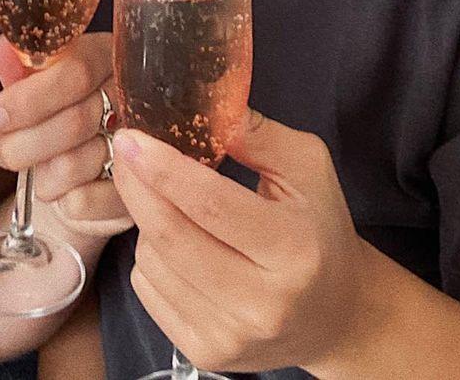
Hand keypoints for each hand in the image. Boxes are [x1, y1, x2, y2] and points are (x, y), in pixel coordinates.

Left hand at [0, 34, 132, 235]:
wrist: (88, 155)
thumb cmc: (59, 109)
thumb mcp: (39, 79)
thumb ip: (21, 64)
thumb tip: (4, 49)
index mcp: (105, 58)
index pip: (76, 72)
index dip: (30, 98)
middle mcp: (129, 98)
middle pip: (74, 122)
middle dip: (22, 143)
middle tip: (0, 149)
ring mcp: (139, 146)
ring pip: (75, 165)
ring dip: (39, 174)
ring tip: (33, 167)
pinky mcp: (132, 191)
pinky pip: (84, 202)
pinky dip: (60, 199)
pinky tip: (59, 186)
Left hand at [110, 110, 375, 375]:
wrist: (334, 315)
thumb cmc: (318, 229)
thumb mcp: (306, 168)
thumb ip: (256, 134)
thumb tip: (203, 106)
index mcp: (293, 250)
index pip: (212, 205)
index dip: (164, 169)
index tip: (132, 138)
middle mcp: (262, 303)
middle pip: (171, 235)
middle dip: (136, 185)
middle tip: (125, 151)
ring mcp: (230, 337)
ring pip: (151, 260)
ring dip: (147, 220)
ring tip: (173, 204)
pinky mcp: (204, 353)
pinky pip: (146, 289)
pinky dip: (149, 255)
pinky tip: (176, 243)